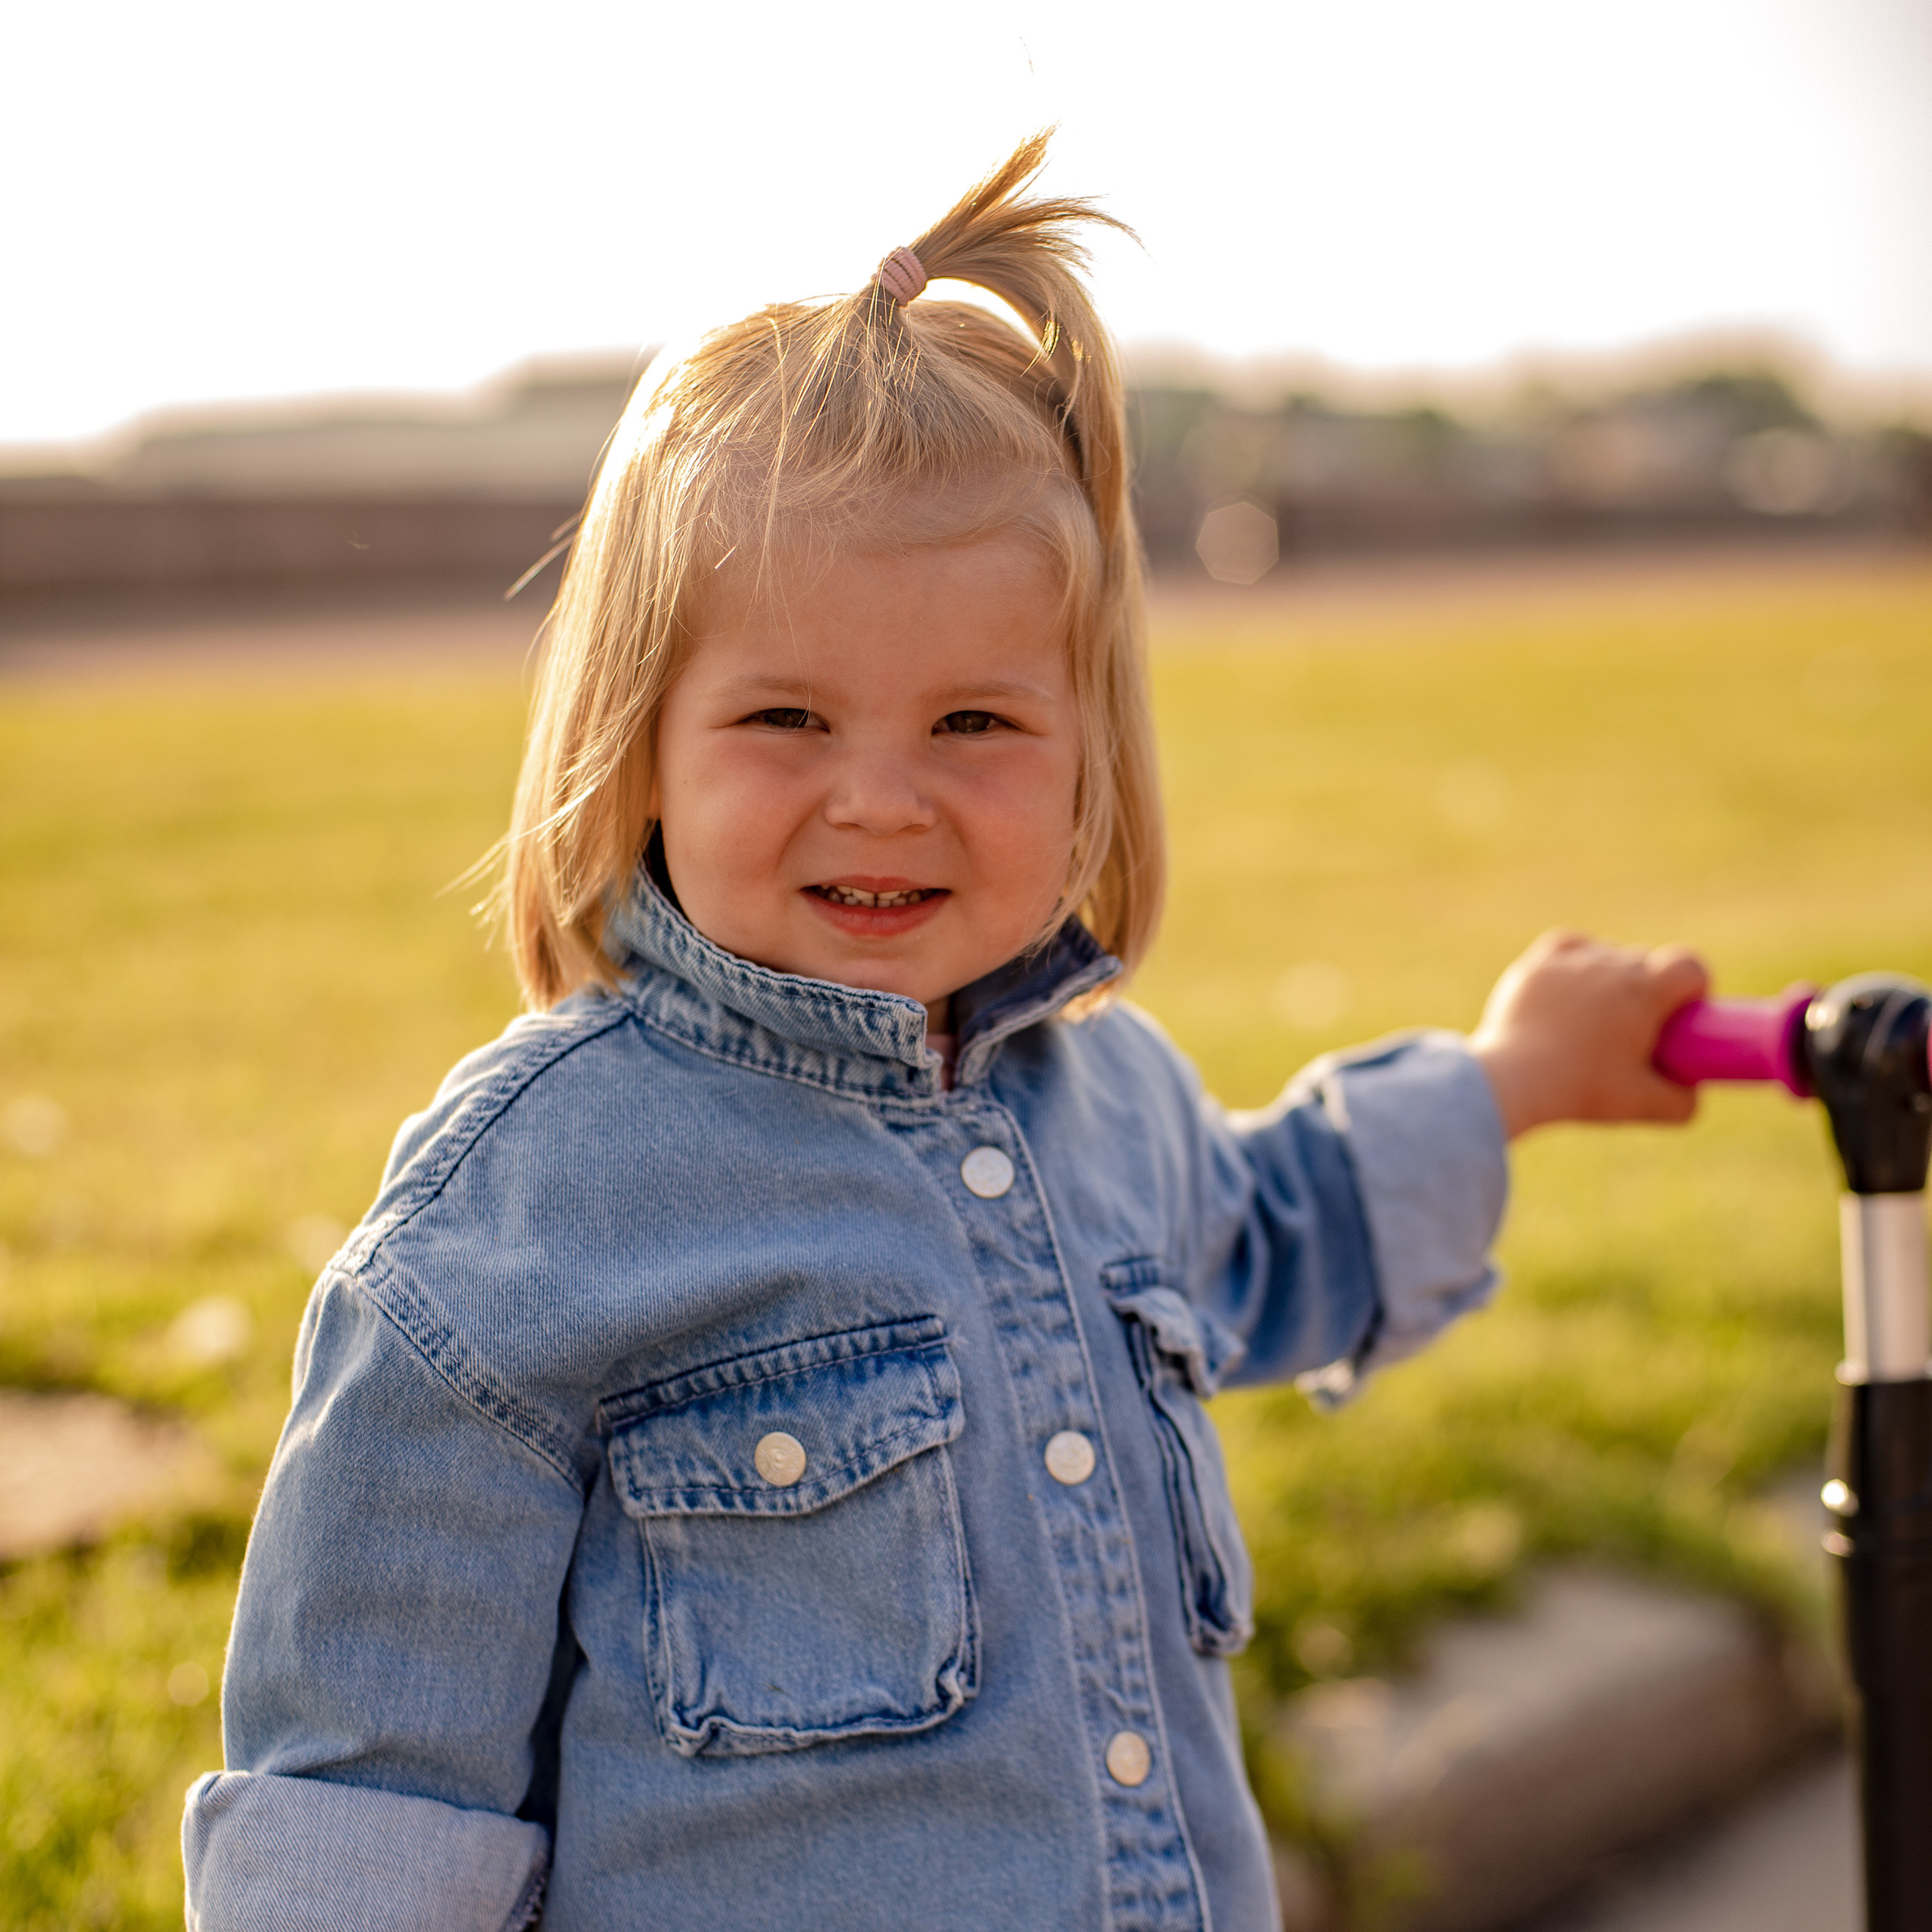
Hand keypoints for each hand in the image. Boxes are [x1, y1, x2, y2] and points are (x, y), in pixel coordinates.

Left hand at [1469, 930, 1709, 1138]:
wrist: (1513, 1080)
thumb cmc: (1582, 1090)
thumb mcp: (1643, 1105)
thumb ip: (1682, 1101)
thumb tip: (1692, 1091)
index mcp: (1644, 990)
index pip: (1689, 965)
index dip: (1694, 987)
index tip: (1681, 1014)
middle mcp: (1609, 964)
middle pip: (1647, 962)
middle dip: (1651, 990)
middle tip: (1636, 1028)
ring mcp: (1570, 961)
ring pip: (1609, 953)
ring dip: (1613, 976)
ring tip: (1598, 1016)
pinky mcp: (1536, 965)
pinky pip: (1571, 945)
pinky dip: (1578, 959)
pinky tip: (1576, 982)